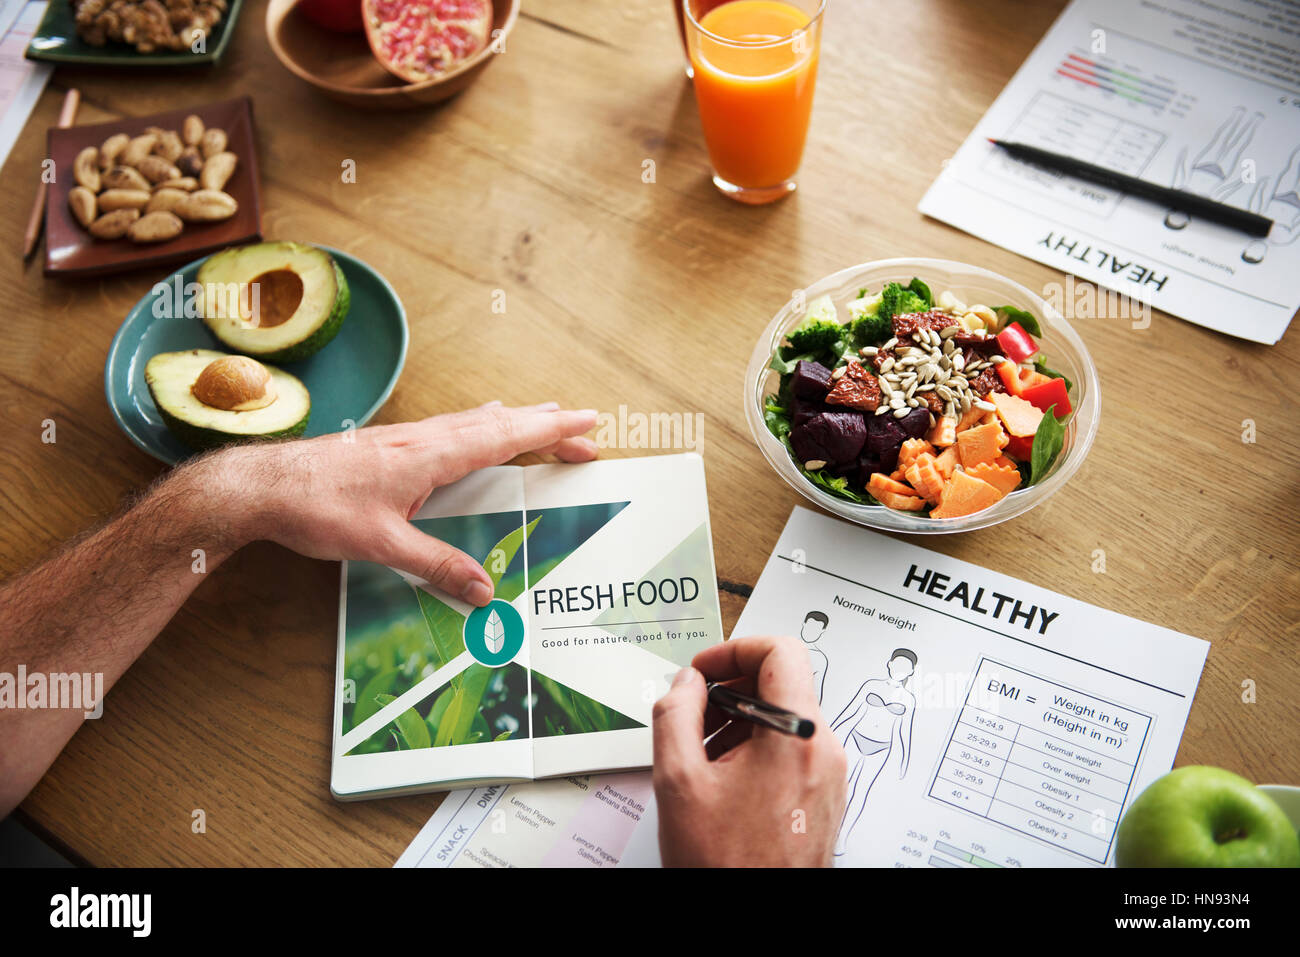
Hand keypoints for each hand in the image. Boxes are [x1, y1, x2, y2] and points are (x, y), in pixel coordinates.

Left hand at [204, 402, 597, 605]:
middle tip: (586, 431)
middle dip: (546, 425)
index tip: (588, 423)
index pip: (505, 436)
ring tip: (545, 419)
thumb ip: (436, 566)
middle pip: (500, 423)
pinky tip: (479, 426)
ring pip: (475, 421)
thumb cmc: (315, 508)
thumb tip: (484, 591)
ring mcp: (407, 438)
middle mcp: (423, 438)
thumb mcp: (381, 545)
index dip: (550, 430)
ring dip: (516, 421)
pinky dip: (483, 425)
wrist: (260, 486)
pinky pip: (453, 427)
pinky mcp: (391, 446)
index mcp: (430, 455)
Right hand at [652, 636, 847, 866]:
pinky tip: (721, 779)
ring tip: (701, 754)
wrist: (758, 925)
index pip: (781, 651)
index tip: (704, 670)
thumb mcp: (679, 780)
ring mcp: (830, 775)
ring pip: (785, 719)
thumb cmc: (726, 865)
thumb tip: (685, 684)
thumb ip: (675, 715)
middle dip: (730, 690)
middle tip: (692, 713)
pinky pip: (793, 750)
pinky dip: (756, 749)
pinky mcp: (825, 797)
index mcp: (796, 736)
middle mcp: (824, 750)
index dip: (734, 649)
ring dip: (739, 722)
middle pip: (782, 683)